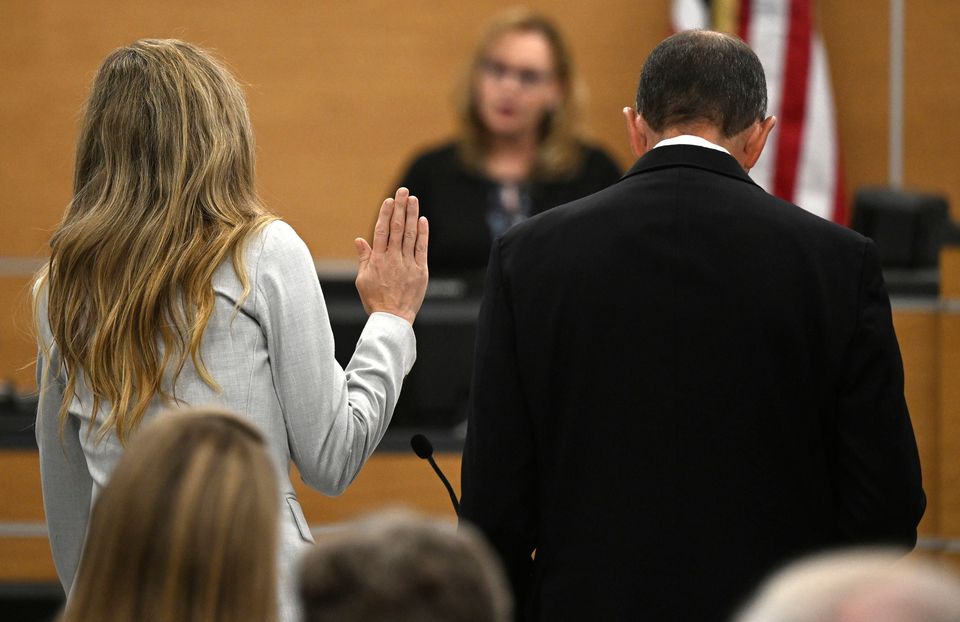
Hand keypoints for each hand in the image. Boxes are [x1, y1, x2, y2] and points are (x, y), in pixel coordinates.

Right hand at [354, 187, 428, 324]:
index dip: (386, 214)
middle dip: (400, 208)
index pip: (381, 231)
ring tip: (413, 199)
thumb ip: (364, 258)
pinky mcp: (420, 271)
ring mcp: (407, 264)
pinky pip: (422, 249)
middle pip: (397, 228)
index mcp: (377, 260)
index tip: (390, 200)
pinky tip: (423, 220)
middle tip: (403, 191)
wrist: (392, 319)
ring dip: (412, 215)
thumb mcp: (363, 279)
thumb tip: (359, 240)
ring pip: (410, 234)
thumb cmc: (375, 300)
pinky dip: (422, 234)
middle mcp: (392, 258)